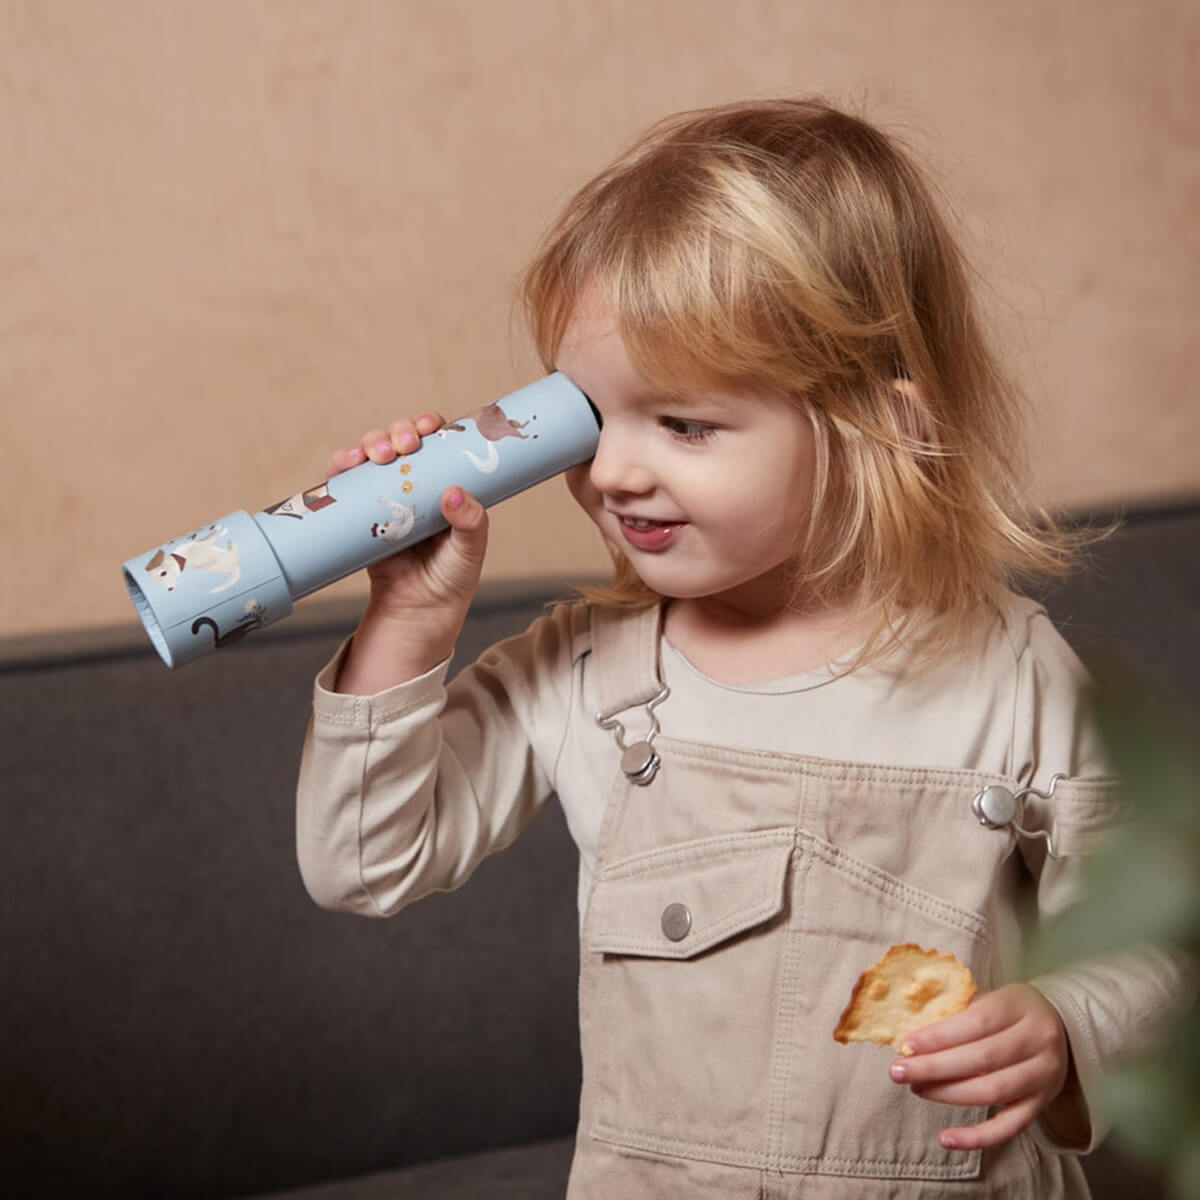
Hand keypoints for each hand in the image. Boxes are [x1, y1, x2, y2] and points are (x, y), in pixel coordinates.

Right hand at [328, 413, 488, 692]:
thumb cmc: (451, 578)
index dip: (431, 426)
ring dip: (371, 442)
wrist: (418, 611)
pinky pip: (346, 482)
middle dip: (399, 432)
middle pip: (402, 440)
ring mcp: (384, 494)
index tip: (430, 426)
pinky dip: (342, 466)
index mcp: (445, 482)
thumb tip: (454, 492)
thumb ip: (471, 524)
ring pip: (373, 454)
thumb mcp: (470, 550)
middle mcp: (414, 483)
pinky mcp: (358, 512)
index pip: (438, 442)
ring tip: (377, 454)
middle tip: (405, 445)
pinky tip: (346, 462)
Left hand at [888, 983, 1069, 1151]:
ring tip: (916, 1089)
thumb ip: (960, 1014)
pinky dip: (977, 1137)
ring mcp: (1043, 1076)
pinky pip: (1009, 1126)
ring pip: (992, 1091)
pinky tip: (946, 1139)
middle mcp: (1036, 1041)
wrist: (1063, 1026)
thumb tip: (913, 1039)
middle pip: (981, 1059)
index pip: (976, 1023)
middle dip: (935, 1067)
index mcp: (1019, 1007)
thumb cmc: (1011, 1009)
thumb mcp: (992, 998)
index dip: (939, 1036)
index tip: (906, 1045)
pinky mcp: (1041, 1104)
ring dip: (948, 1094)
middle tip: (898, 1071)